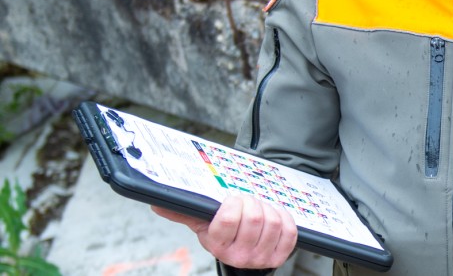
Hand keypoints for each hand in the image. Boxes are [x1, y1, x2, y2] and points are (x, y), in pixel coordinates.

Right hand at [152, 195, 297, 268]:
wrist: (242, 248)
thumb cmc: (223, 231)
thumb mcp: (203, 222)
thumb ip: (183, 211)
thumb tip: (158, 203)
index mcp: (217, 245)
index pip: (229, 219)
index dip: (234, 202)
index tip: (232, 199)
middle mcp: (238, 256)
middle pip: (255, 218)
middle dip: (252, 202)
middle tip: (247, 201)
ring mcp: (260, 258)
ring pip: (273, 222)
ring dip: (269, 208)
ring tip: (260, 208)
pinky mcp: (279, 257)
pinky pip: (289, 232)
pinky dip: (284, 217)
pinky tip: (275, 214)